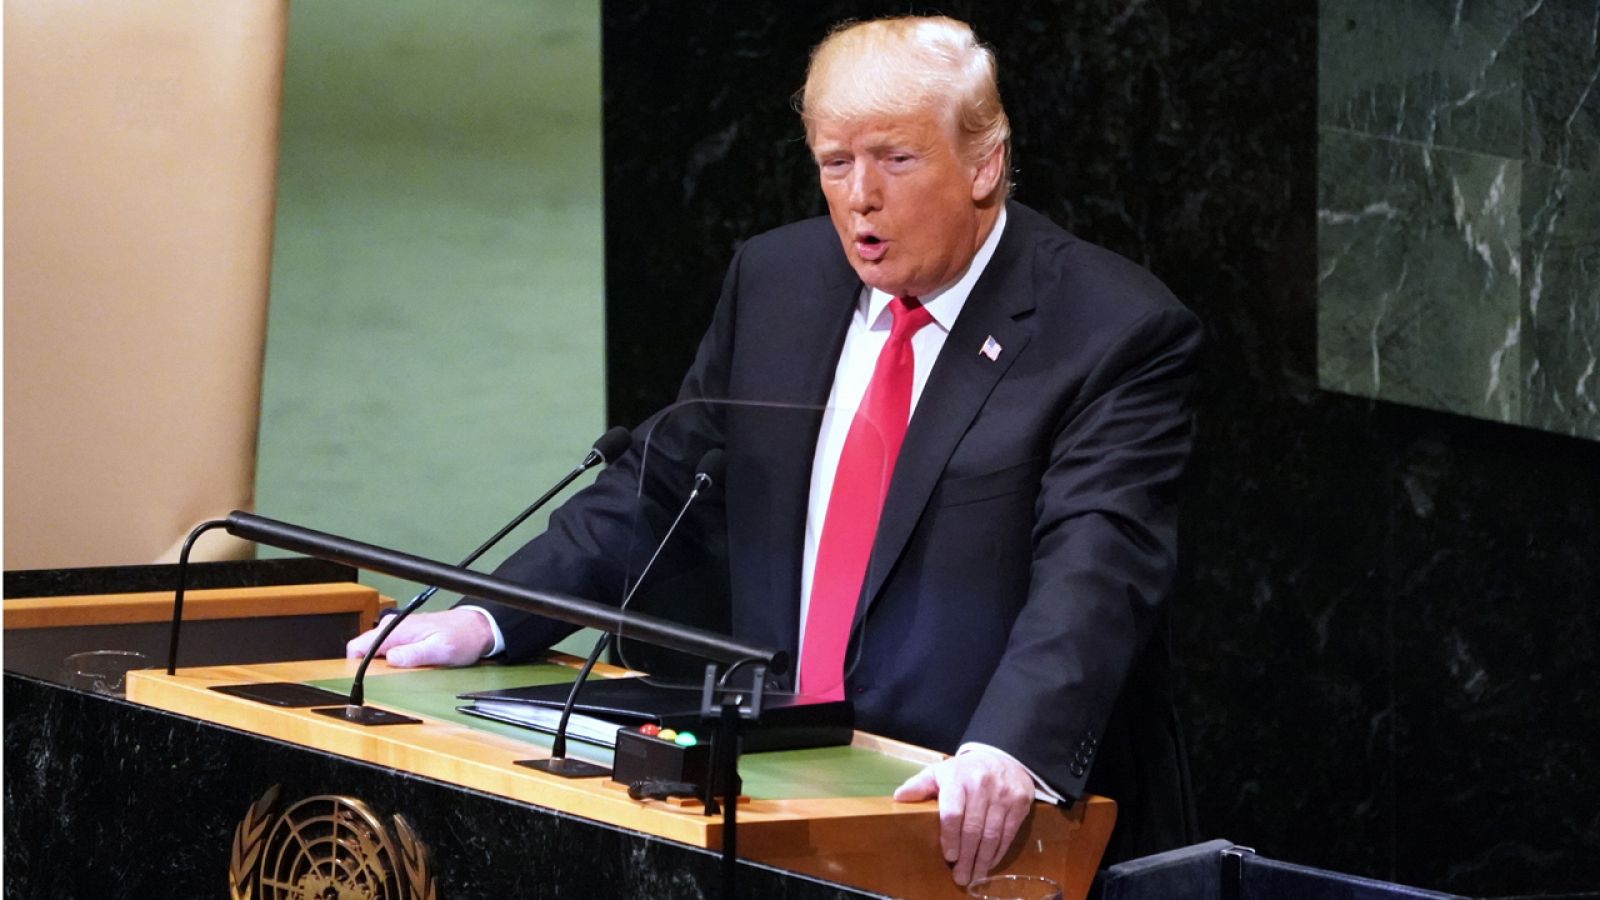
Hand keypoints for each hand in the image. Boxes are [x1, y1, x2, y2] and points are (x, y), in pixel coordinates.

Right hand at [344, 608, 493, 667]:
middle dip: (371, 669)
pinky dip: (393, 663)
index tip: (364, 681)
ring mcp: (399, 632)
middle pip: (366, 651)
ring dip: (383, 667)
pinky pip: (389, 652)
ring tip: (401, 678)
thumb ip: (414, 654)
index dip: (355, 665)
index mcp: (397, 630)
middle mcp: (394, 628)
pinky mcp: (406, 637)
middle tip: (387, 684)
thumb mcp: (440, 650)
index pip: (359, 645)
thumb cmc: (462, 636)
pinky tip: (407, 671)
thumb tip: (391, 658)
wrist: (477, 627)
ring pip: (377, 653)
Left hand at [892, 746, 1034, 885]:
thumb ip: (919, 785)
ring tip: (974, 876)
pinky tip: (990, 863)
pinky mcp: (1020, 803)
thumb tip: (899, 797)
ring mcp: (1003, 795)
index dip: (950, 836)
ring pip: (992, 835)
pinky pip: (1009, 834)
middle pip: (973, 828)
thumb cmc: (965, 771)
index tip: (949, 856)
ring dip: (983, 860)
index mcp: (958, 778)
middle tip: (960, 877)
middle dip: (966, 857)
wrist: (1003, 757)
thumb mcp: (940, 772)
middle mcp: (982, 785)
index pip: (953, 812)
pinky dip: (999, 852)